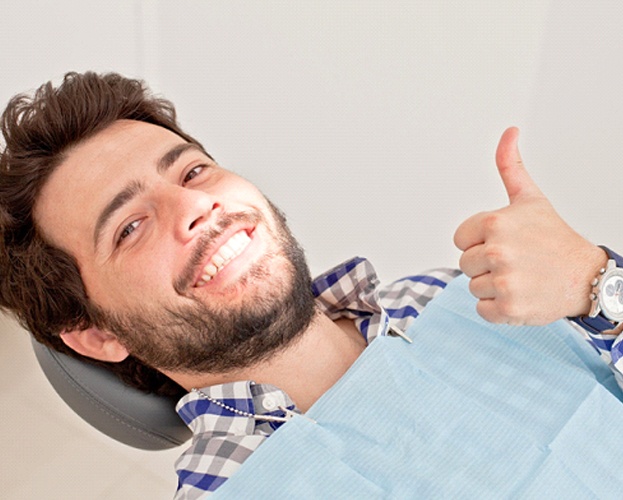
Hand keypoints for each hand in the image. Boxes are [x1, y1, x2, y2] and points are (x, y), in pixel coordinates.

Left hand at [453, 127, 606, 324]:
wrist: (586, 277)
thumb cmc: (554, 238)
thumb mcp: (530, 198)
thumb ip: (510, 167)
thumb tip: (509, 131)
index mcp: (495, 222)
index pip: (460, 239)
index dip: (479, 242)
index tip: (505, 241)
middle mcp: (497, 251)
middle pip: (465, 264)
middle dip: (486, 265)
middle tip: (517, 261)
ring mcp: (503, 281)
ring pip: (473, 287)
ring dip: (493, 287)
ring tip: (521, 277)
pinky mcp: (508, 308)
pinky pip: (483, 310)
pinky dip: (498, 308)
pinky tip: (521, 295)